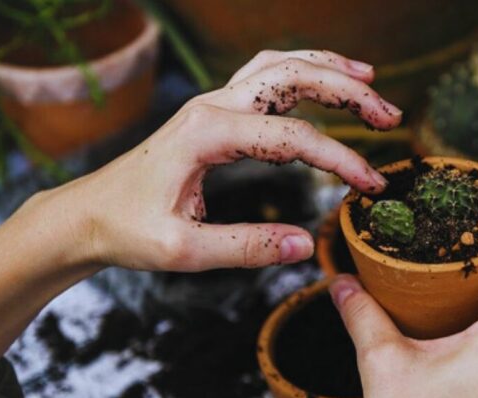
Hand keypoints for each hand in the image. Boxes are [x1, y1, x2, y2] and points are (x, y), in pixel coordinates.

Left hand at [37, 49, 401, 271]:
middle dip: (348, 91)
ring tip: (370, 80)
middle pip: (293, 77)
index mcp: (206, 134)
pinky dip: (301, 72)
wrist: (87, 214)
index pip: (293, 138)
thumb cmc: (128, 230)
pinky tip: (323, 81)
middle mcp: (211, 107)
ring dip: (328, 69)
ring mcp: (212, 104)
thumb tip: (306, 245)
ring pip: (280, 66)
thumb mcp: (184, 250)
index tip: (371, 186)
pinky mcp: (213, 113)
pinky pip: (264, 77)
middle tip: (390, 116)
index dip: (341, 160)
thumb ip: (247, 247)